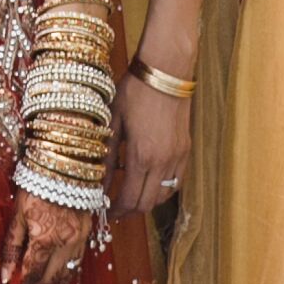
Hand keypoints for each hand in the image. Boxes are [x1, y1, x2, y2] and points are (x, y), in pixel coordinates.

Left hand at [0, 190, 92, 283]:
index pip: (33, 272)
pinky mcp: (88, 232)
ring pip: (68, 271)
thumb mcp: (18, 215)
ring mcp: (79, 239)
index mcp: (44, 239)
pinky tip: (64, 278)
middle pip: (51, 276)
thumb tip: (5, 276)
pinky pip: (79, 260)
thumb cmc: (35, 187)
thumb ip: (11, 247)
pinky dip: (70, 271)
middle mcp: (64, 243)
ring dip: (55, 282)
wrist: (63, 167)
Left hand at [110, 73, 189, 217]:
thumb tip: (97, 181)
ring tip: (132, 194)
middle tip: (117, 208)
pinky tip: (150, 179)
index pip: (130, 199)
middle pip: (148, 204)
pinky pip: (176, 181)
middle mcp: (163, 162)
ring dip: (148, 200)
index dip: (117, 210)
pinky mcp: (186, 149)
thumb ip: (106, 156)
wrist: (166, 71)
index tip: (106, 212)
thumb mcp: (113, 122)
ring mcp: (178, 156)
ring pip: (165, 195)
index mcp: (142, 156)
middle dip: (131, 210)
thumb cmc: (135, 91)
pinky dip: (163, 188)